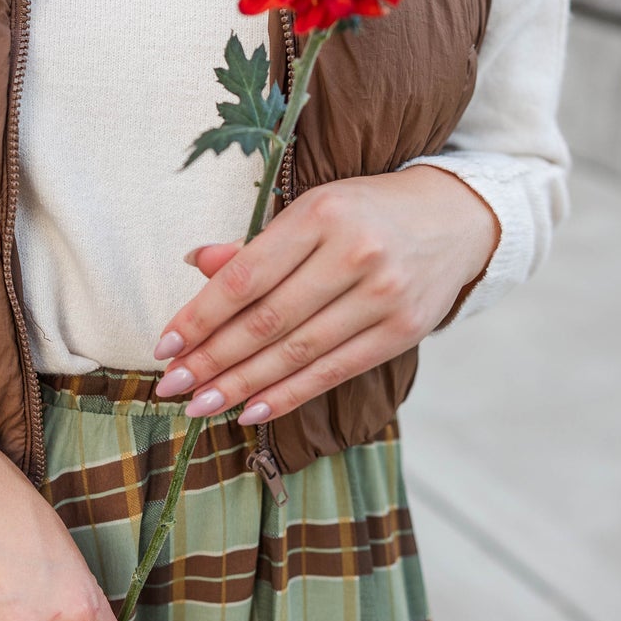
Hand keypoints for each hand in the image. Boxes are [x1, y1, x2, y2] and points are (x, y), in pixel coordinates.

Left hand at [150, 165, 499, 424]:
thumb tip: (195, 262)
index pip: (247, 276)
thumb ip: (255, 244)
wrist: (455, 218)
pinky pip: (334, 372)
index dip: (201, 316)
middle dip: (213, 359)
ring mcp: (383, 296)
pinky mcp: (402, 331)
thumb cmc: (366, 212)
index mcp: (321, 214)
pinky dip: (289, 395)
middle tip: (172, 387)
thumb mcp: (311, 209)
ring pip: (298, 352)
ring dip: (242, 385)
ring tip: (200, 406)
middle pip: (268, 320)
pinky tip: (251, 411)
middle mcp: (354, 254)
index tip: (165, 345)